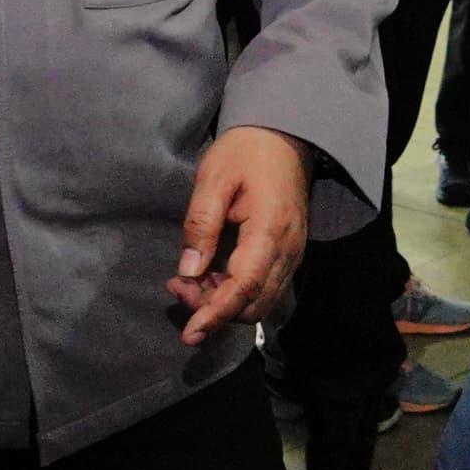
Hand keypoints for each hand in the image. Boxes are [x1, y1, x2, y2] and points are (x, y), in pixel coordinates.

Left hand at [169, 124, 310, 343]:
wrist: (282, 136)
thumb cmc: (245, 151)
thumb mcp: (213, 179)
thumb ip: (200, 225)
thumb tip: (188, 271)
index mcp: (269, 230)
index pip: (243, 288)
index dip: (215, 313)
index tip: (190, 332)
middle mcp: (288, 250)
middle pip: (252, 304)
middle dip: (213, 308)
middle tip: (177, 285)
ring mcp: (293, 254)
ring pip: (259, 302)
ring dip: (223, 303)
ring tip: (188, 280)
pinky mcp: (289, 254)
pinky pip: (265, 289)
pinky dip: (236, 293)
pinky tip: (210, 275)